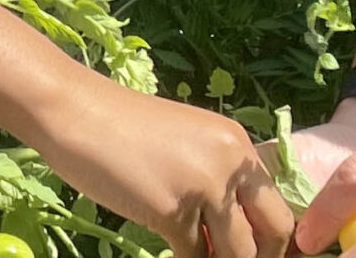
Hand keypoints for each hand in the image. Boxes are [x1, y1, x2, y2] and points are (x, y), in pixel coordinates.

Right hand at [31, 79, 293, 257]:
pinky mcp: (171, 212)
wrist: (77, 112)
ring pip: (236, 252)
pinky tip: (172, 252)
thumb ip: (216, 177)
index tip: (263, 253)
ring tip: (201, 255)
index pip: (279, 204)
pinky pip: (193, 256)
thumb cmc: (124, 127)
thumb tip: (230, 229)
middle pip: (274, 231)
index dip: (275, 239)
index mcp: (238, 144)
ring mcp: (203, 189)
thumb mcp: (188, 143)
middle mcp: (230, 165)